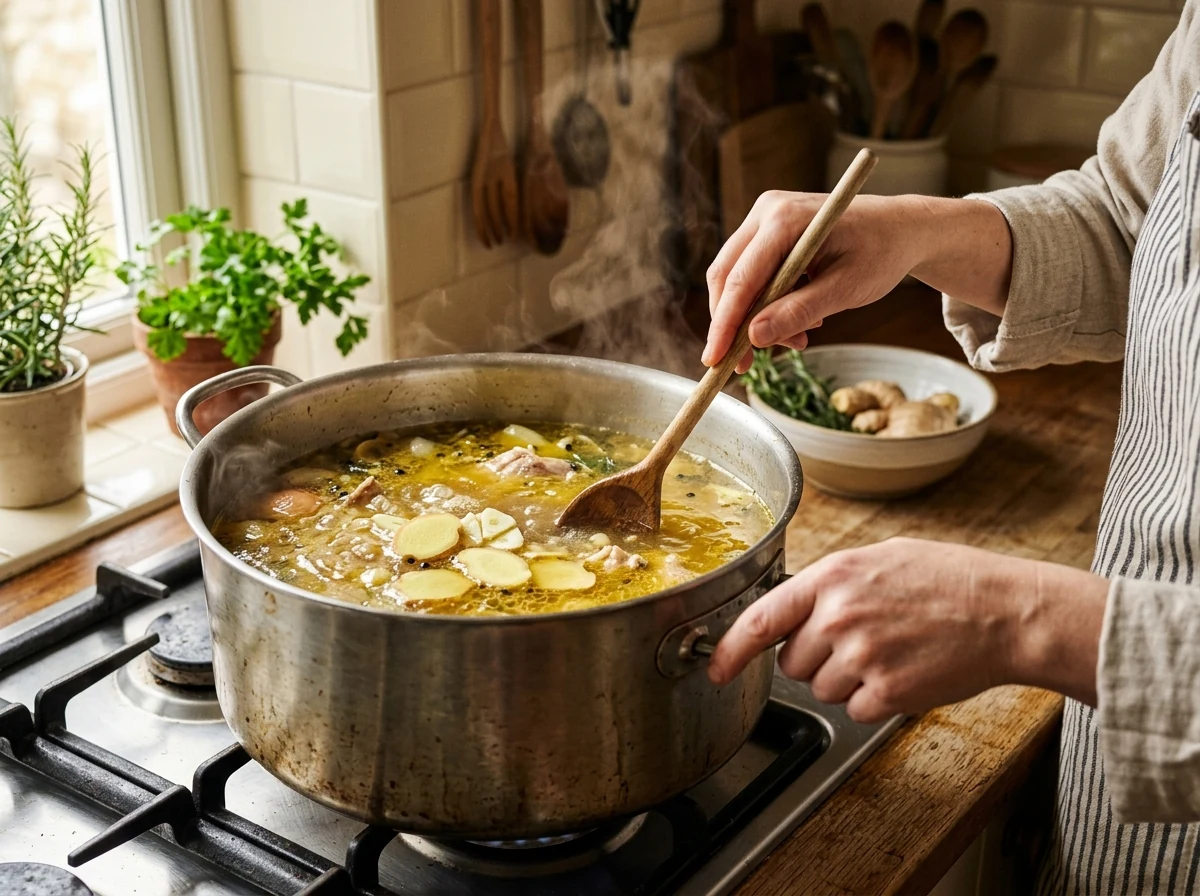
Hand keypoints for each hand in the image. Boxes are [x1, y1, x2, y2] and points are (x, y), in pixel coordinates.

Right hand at [703, 192, 928, 371]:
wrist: (901, 228)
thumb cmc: (881, 252)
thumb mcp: (845, 289)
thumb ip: (798, 312)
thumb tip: (754, 338)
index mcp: (784, 219)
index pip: (740, 278)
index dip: (724, 324)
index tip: (714, 360)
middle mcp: (766, 212)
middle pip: (726, 277)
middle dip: (735, 325)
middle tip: (748, 364)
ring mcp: (764, 219)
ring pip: (736, 279)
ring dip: (755, 318)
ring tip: (796, 339)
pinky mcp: (767, 233)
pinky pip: (751, 275)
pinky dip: (765, 305)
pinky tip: (796, 320)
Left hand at [708, 538, 1107, 722]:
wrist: (1005, 611)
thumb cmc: (947, 580)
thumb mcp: (880, 559)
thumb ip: (830, 583)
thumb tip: (790, 609)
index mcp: (832, 577)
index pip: (761, 618)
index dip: (730, 649)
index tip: (715, 669)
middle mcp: (838, 615)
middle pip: (792, 662)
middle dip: (816, 659)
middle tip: (863, 640)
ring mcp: (861, 655)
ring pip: (822, 688)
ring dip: (848, 680)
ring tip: (891, 651)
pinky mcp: (886, 691)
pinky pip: (855, 709)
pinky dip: (876, 700)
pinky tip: (905, 672)